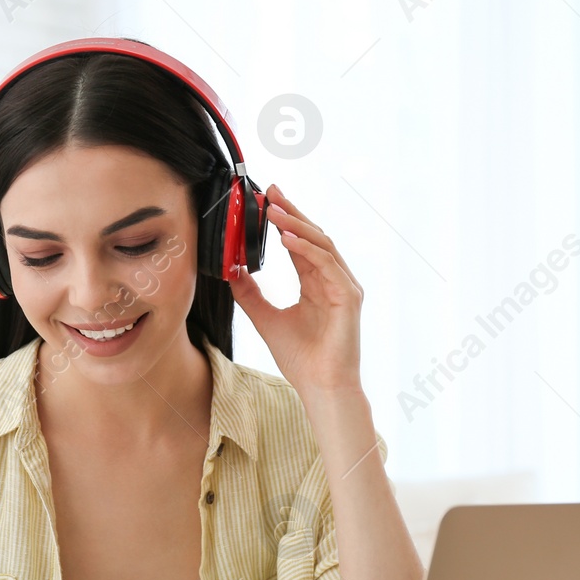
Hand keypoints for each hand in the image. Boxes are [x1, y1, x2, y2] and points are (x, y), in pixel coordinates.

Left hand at [227, 183, 365, 399]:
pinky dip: (307, 250)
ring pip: (321, 244)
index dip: (284, 221)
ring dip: (296, 226)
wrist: (320, 387)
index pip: (299, 243)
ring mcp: (344, 287)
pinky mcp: (348, 297)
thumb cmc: (301, 358)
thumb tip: (231, 271)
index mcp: (316, 283)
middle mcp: (333, 280)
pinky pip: (327, 264)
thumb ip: (250, 294)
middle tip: (271, 192)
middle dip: (292, 212)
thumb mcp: (265, 319)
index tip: (266, 200)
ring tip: (274, 211)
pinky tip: (287, 239)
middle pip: (313, 236)